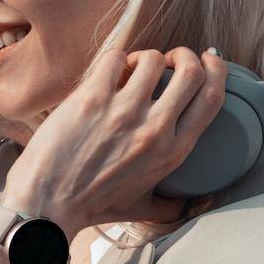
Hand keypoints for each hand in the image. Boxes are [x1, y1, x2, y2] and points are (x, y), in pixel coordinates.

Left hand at [1, 44, 226, 238]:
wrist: (46, 204)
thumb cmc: (90, 206)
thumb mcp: (141, 208)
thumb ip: (168, 205)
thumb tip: (185, 204)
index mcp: (172, 152)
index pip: (212, 99)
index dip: (217, 70)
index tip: (209, 60)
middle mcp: (154, 129)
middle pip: (190, 71)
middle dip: (185, 55)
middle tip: (171, 59)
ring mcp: (123, 112)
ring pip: (152, 59)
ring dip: (146, 57)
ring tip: (133, 68)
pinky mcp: (92, 98)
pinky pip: (115, 58)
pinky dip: (116, 59)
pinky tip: (109, 72)